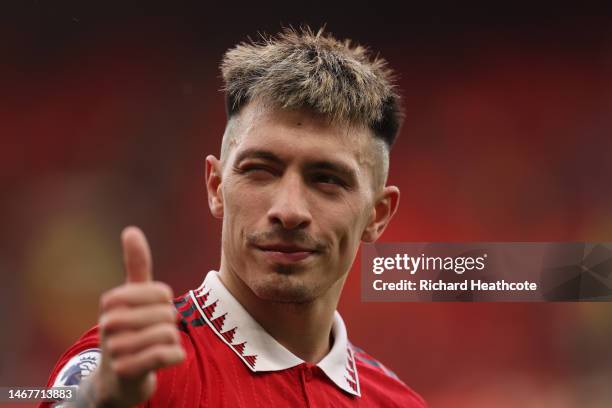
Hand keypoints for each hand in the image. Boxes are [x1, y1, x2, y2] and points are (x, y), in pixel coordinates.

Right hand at [83, 226, 184, 406]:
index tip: (151, 312)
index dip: (165, 304)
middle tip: (152, 333)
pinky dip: (175, 356)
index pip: (162, 293)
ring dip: (171, 342)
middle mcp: (109, 323)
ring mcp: (116, 349)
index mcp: (112, 301)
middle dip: (168, 324)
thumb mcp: (131, 297)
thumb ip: (135, 265)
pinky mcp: (127, 372)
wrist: (115, 378)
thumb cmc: (129, 330)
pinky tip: (164, 359)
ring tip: (154, 347)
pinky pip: (169, 355)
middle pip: (167, 314)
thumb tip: (131, 229)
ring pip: (169, 334)